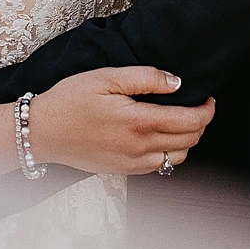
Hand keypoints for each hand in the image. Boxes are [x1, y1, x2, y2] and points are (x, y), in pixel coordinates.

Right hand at [24, 66, 214, 175]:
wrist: (42, 132)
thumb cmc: (70, 101)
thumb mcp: (106, 77)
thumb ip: (145, 78)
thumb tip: (176, 82)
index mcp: (139, 123)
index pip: (192, 122)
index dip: (207, 110)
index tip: (208, 98)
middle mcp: (140, 148)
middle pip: (190, 141)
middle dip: (201, 123)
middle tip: (198, 105)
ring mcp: (133, 164)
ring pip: (178, 158)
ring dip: (187, 140)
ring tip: (181, 120)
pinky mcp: (123, 171)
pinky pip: (159, 167)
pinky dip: (169, 152)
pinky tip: (159, 136)